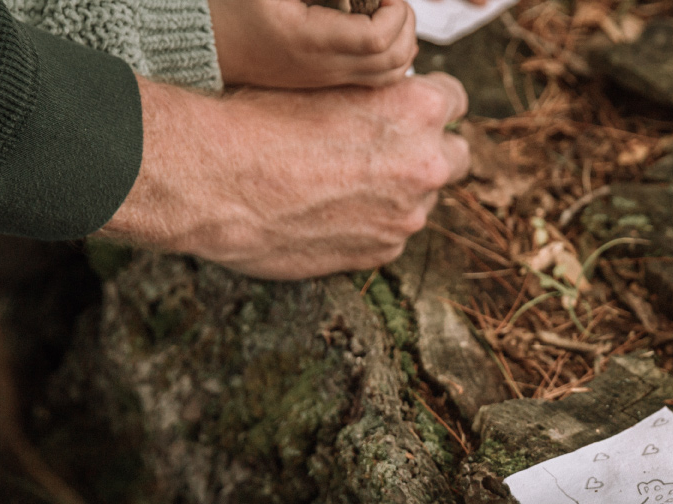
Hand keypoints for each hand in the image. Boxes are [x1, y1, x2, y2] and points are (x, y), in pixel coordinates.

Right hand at [99, 73, 470, 278]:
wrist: (217, 180)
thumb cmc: (259, 119)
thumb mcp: (326, 81)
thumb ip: (374, 95)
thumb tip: (386, 98)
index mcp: (418, 109)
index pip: (454, 100)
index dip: (428, 104)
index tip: (409, 111)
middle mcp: (425, 165)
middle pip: (456, 156)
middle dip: (429, 152)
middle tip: (388, 151)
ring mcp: (406, 216)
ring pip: (421, 201)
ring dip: (397, 194)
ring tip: (342, 186)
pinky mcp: (381, 253)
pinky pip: (390, 235)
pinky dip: (370, 226)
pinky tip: (329, 214)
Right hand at [209, 0, 417, 88]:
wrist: (209, 43)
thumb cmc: (232, 6)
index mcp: (309, 41)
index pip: (377, 39)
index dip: (394, 11)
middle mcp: (324, 67)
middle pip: (394, 59)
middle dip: (405, 24)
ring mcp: (328, 78)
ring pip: (391, 74)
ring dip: (403, 41)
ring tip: (390, 12)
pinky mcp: (327, 80)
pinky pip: (377, 78)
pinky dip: (392, 55)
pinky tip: (381, 30)